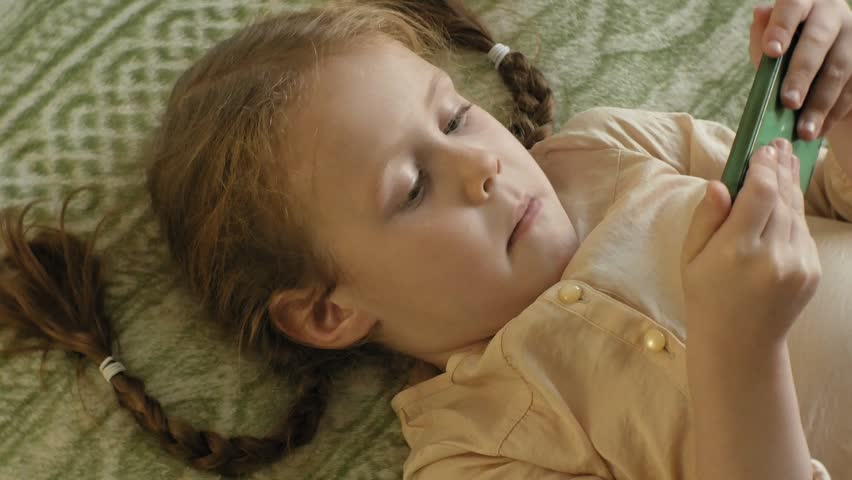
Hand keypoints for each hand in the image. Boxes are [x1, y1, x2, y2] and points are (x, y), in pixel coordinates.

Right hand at [681, 139, 821, 350]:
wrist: (739, 344)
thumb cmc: (706, 296)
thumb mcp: (691, 257)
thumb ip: (706, 219)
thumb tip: (720, 184)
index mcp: (735, 251)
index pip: (759, 195)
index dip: (763, 168)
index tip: (761, 150)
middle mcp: (771, 256)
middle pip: (782, 198)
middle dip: (779, 169)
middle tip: (778, 144)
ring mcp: (797, 265)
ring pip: (796, 212)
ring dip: (791, 185)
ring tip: (785, 160)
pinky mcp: (811, 272)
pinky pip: (802, 232)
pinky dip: (793, 213)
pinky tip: (785, 200)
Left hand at [749, 0, 851, 139]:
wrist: (822, 58)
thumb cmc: (788, 48)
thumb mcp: (770, 41)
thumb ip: (762, 34)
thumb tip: (761, 14)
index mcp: (804, 2)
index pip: (793, 7)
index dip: (782, 28)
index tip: (772, 52)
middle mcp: (833, 15)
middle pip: (818, 42)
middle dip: (802, 75)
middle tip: (788, 102)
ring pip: (839, 69)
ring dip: (820, 103)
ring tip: (804, 130)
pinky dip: (834, 112)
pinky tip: (820, 129)